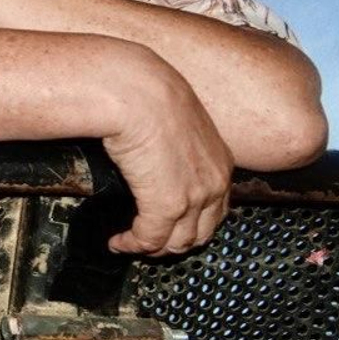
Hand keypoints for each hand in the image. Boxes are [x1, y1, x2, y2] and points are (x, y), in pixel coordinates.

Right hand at [103, 74, 233, 254]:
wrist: (136, 91)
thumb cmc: (147, 92)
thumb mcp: (176, 119)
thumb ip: (175, 141)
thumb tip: (153, 148)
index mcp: (220, 161)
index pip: (216, 208)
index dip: (193, 222)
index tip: (170, 224)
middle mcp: (214, 183)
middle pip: (201, 232)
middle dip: (174, 242)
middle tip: (150, 242)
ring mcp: (193, 198)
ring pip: (178, 242)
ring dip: (152, 248)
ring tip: (131, 244)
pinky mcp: (165, 205)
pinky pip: (149, 239)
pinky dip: (132, 245)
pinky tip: (118, 242)